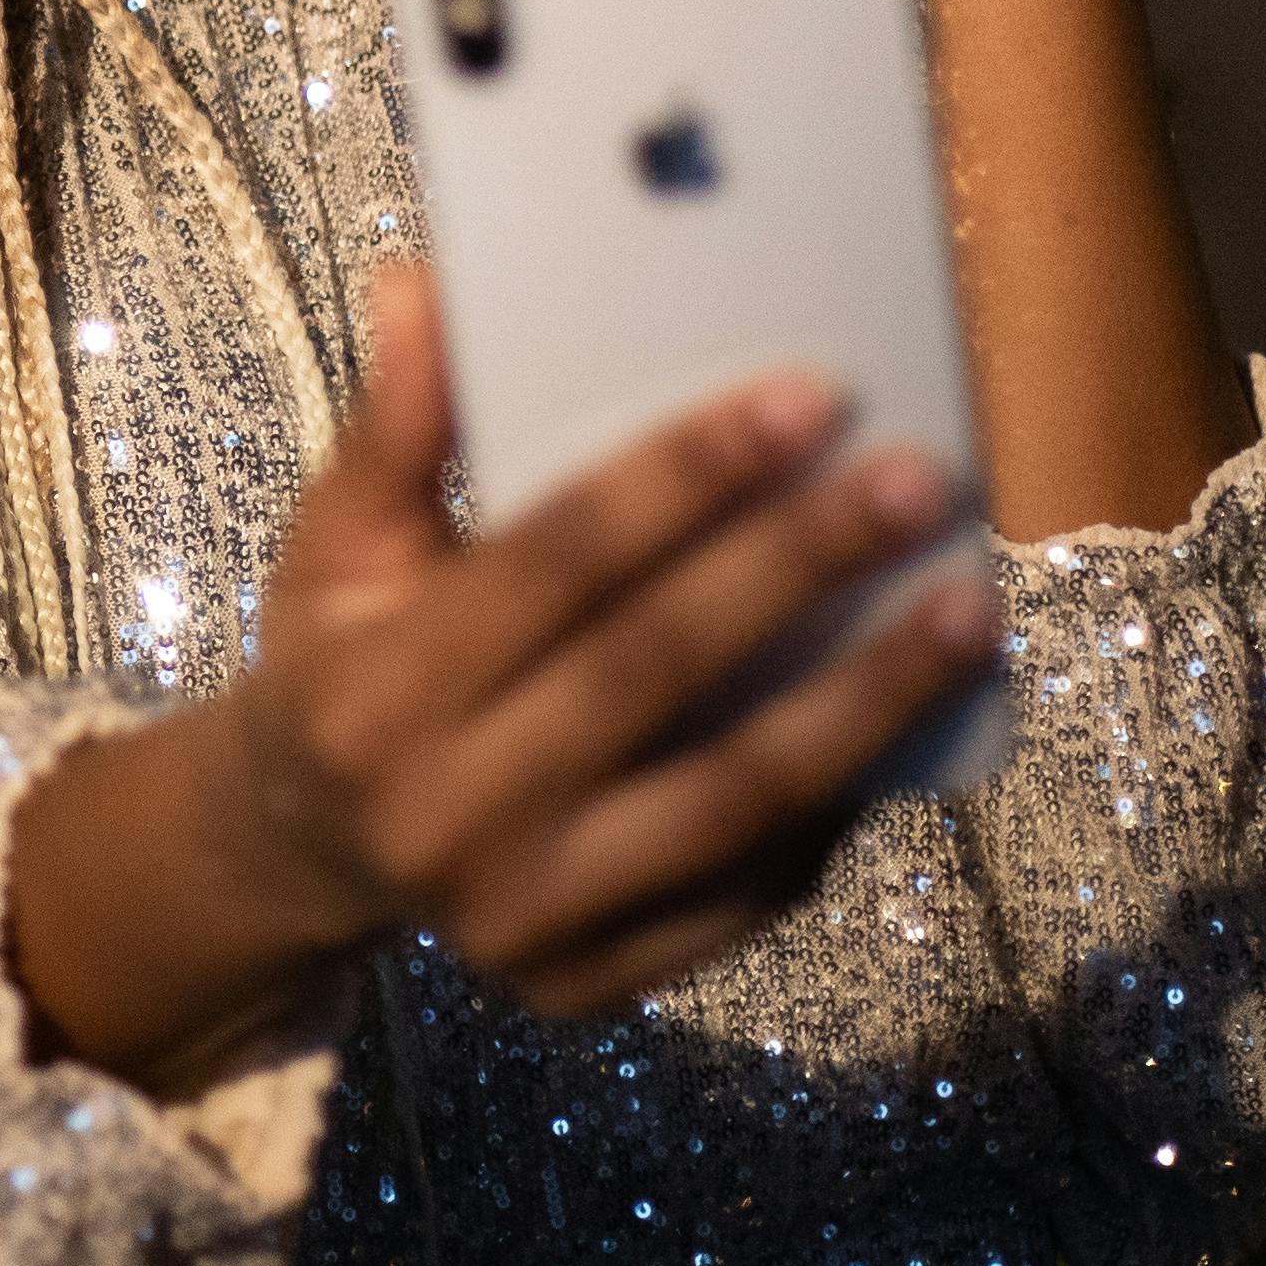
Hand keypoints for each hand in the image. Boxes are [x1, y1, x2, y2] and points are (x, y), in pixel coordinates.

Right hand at [7, 266, 1002, 1074]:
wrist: (301, 847)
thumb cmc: (341, 657)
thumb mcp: (337, 539)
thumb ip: (396, 424)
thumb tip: (427, 282)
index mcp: (377, 687)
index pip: (553, 563)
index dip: (681, 476)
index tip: (803, 394)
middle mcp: (443, 812)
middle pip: (655, 672)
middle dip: (799, 565)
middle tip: (918, 480)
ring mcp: (521, 916)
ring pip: (727, 800)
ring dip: (864, 702)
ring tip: (965, 609)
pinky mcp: (587, 982)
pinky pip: (742, 895)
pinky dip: (835, 813)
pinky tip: (909, 729)